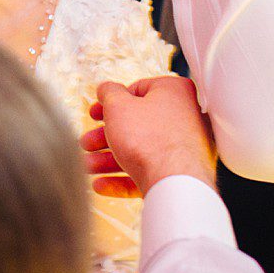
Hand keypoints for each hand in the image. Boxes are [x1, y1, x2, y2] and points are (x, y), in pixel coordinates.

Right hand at [82, 76, 217, 197]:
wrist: (174, 182)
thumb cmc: (150, 139)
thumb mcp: (118, 106)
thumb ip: (109, 93)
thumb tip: (106, 88)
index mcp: (174, 92)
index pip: (138, 90)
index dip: (111, 103)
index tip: (96, 114)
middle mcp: (185, 118)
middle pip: (136, 125)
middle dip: (106, 137)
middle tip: (89, 143)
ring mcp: (184, 148)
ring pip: (140, 151)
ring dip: (109, 159)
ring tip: (90, 166)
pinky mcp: (179, 174)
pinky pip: (148, 173)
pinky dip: (124, 178)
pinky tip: (101, 184)